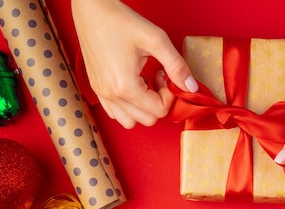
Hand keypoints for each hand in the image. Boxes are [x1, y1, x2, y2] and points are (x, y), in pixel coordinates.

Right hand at [71, 0, 197, 127]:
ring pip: (130, 121)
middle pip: (147, 119)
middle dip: (158, 102)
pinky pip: (116, 113)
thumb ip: (177, 66)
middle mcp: (111, 94)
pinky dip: (129, 106)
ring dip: (143, 107)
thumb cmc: (122, 21)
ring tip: (145, 83)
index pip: (158, 111)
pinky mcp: (96, 88)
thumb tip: (191, 87)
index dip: (170, 96)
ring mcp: (101, 93)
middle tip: (158, 78)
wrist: (92, 9)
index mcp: (125, 86)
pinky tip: (133, 84)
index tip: (166, 76)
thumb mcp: (156, 40)